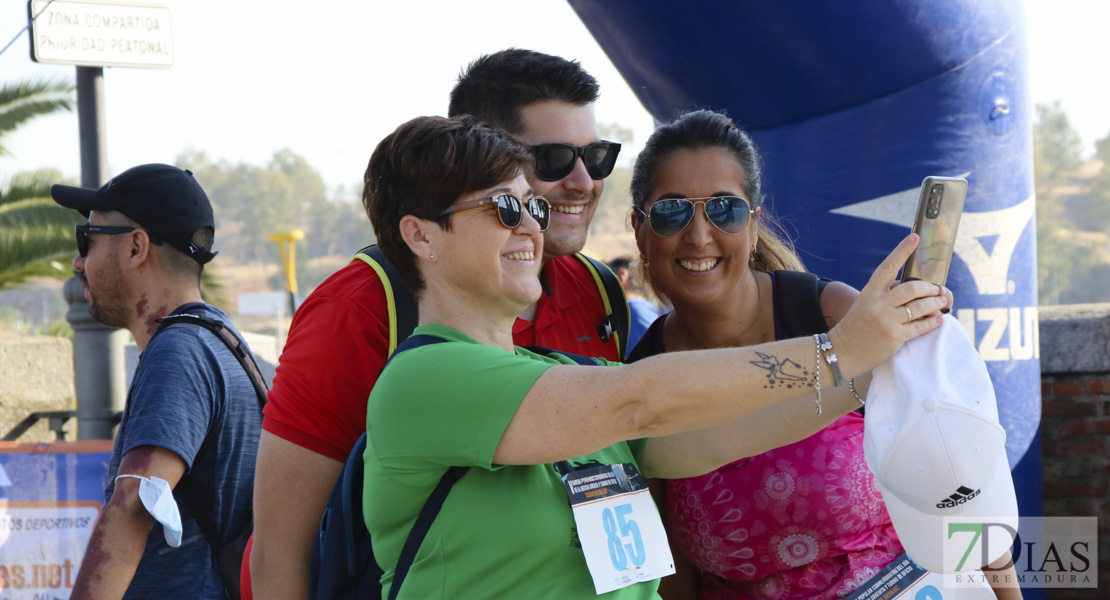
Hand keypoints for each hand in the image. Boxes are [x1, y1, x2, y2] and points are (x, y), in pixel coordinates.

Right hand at [827, 234, 948, 376]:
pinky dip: (933, 322)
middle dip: (929, 287)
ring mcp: (886, 321)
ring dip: (935, 303)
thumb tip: (914, 290)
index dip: (902, 250)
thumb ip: (885, 296)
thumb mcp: (865, 305)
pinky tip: (938, 319)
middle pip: (912, 288)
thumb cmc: (856, 327)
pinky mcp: (895, 337)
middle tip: (937, 289)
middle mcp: (878, 304)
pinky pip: (921, 326)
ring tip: (941, 302)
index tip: (915, 237)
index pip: (888, 266)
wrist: (842, 352)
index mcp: (869, 292)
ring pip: (920, 307)